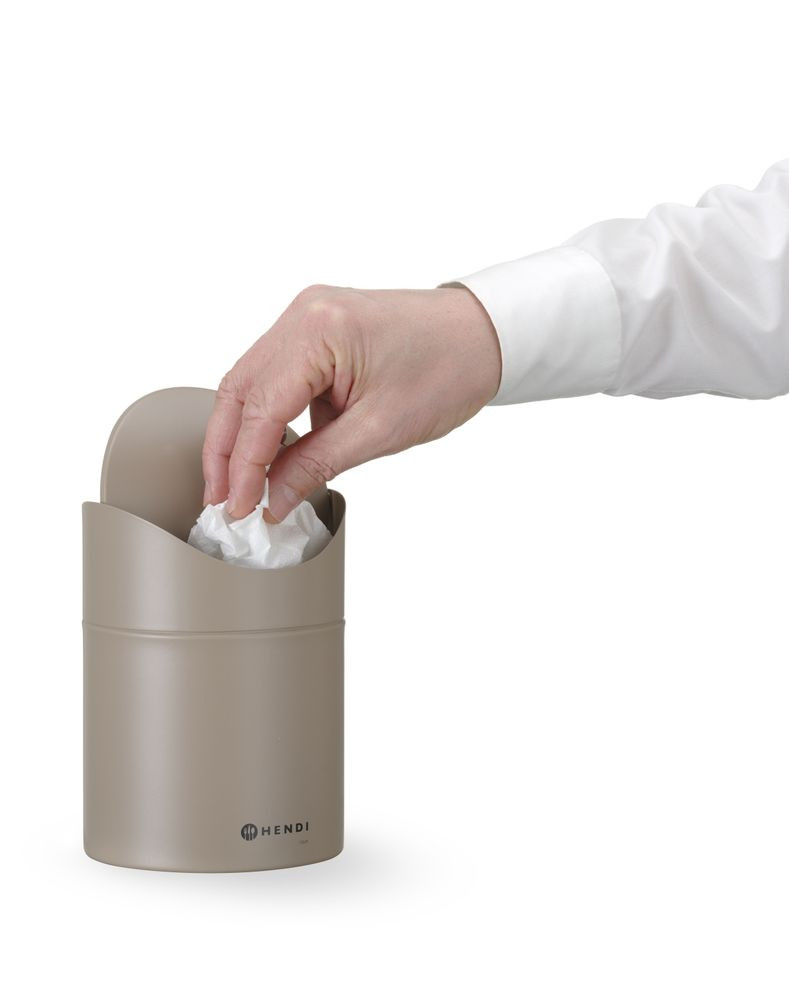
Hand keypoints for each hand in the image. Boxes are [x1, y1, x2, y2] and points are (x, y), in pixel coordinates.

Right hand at [202, 284, 500, 520]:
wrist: (486, 336)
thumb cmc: (449, 370)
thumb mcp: (380, 430)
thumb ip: (316, 465)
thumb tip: (272, 499)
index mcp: (319, 330)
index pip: (260, 408)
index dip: (244, 466)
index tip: (240, 507)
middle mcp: (303, 314)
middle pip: (239, 389)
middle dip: (226, 450)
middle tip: (223, 500)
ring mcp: (307, 316)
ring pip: (250, 381)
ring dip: (241, 434)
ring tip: (239, 483)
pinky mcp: (316, 328)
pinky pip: (275, 374)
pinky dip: (267, 415)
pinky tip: (269, 451)